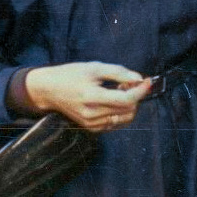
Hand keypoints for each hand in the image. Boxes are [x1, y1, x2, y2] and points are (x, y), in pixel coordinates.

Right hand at [24, 61, 150, 132]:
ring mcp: (92, 124)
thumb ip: (119, 73)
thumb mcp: (94, 67)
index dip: (141, 91)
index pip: (126, 100)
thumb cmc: (71, 75)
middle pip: (128, 110)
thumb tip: (139, 79)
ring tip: (119, 90)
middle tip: (127, 81)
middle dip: (135, 95)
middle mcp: (92, 115)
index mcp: (92, 97)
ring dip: (130, 104)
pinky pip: (116, 123)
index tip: (148, 81)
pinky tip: (113, 99)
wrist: (49, 90)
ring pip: (125, 118)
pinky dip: (121, 111)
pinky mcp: (92, 128)